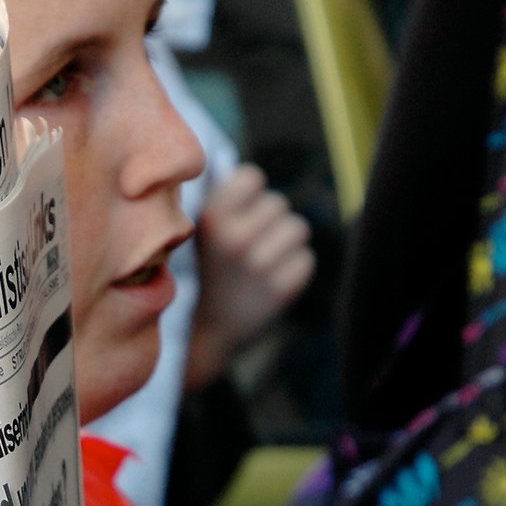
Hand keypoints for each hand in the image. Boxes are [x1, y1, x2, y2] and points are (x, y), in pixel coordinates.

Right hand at [185, 163, 314, 387]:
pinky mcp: (281, 290)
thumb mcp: (199, 231)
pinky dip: (293, 268)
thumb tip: (250, 172)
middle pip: (278, 203)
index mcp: (211, 219)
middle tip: (249, 245)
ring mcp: (259, 267)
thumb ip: (222, 199)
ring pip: (297, 229)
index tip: (239, 212)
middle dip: (268, 220)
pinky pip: (306, 260)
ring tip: (263, 261)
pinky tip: (271, 281)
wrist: (205, 333)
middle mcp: (235, 239)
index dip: (249, 193)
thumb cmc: (206, 271)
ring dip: (285, 242)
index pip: (253, 177)